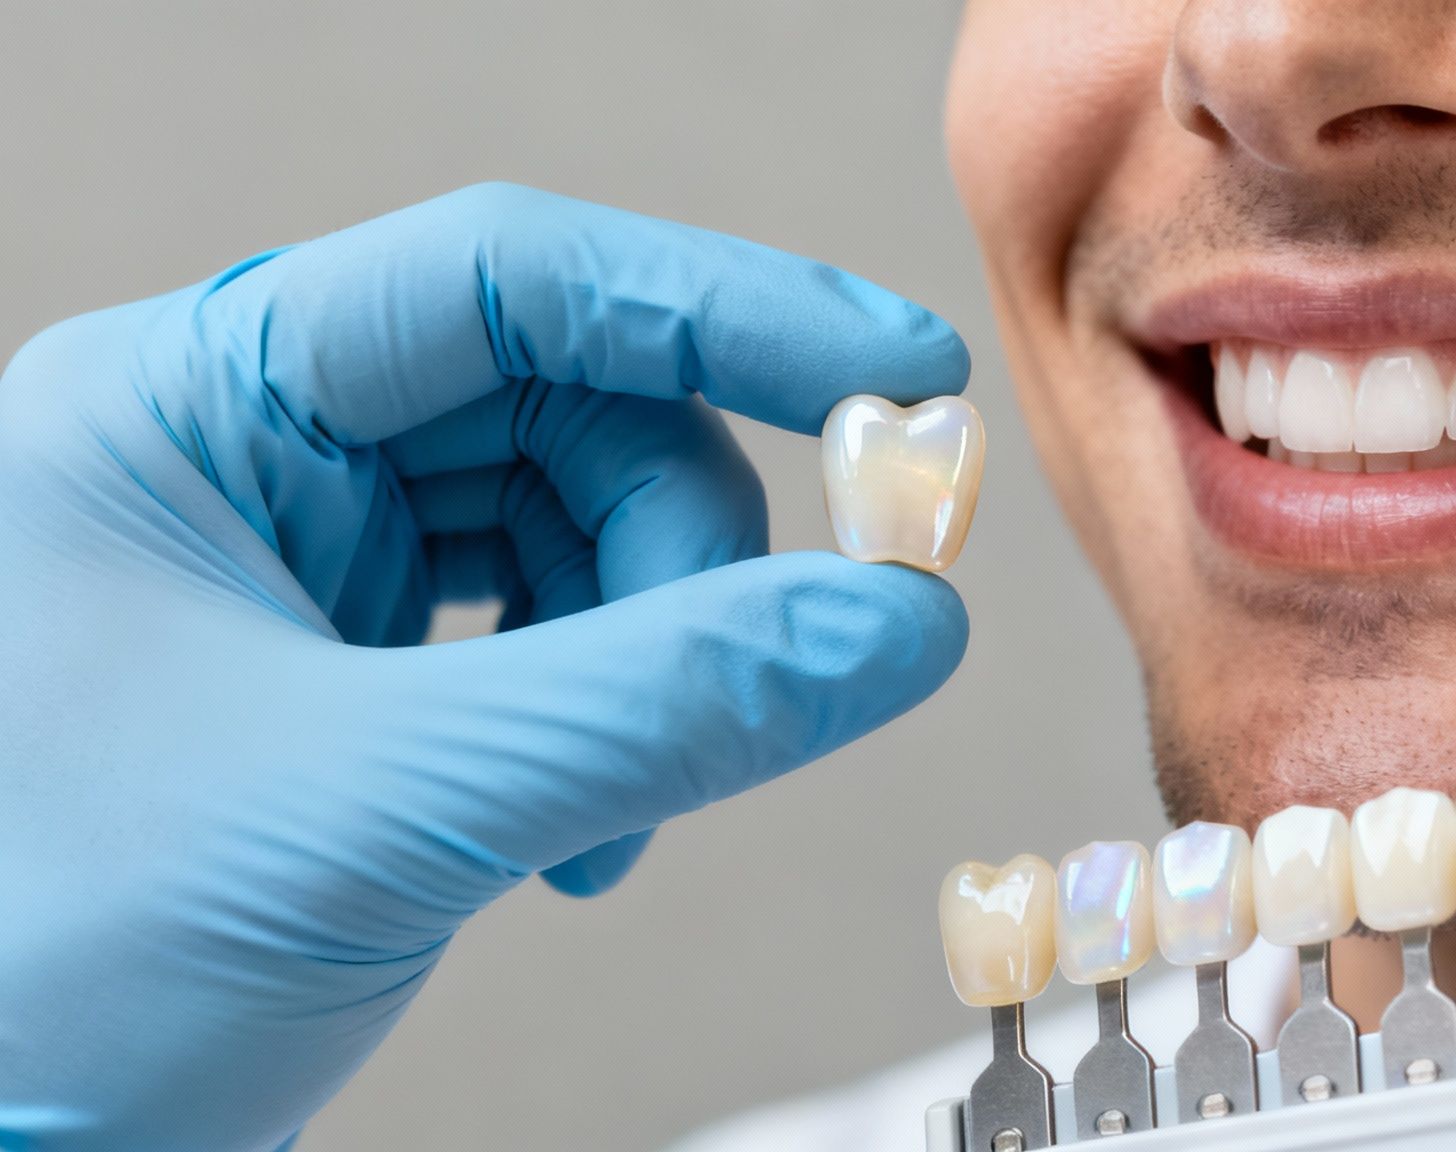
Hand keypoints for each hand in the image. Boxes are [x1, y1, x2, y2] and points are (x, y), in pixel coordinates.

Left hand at [0, 183, 970, 1150]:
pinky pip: (550, 639)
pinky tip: (579, 844)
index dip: (725, 310)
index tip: (903, 374)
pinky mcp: (351, 671)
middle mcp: (246, 457)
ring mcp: (300, 565)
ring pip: (580, 528)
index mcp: (191, 408)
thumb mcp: (388, 811)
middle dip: (689, 549)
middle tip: (781, 665)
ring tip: (616, 815)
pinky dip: (612, 727)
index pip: (507, 283)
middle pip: (571, 411)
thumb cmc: (60, 965)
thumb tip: (899, 623)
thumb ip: (663, 704)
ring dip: (655, 659)